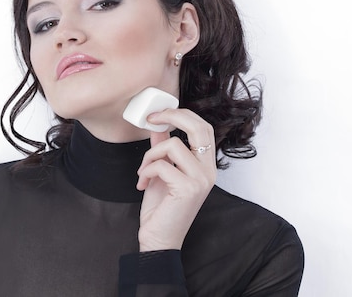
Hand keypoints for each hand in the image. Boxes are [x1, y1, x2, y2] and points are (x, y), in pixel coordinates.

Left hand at [136, 108, 216, 250]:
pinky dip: (146, 171)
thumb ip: (163, 148)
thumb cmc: (161, 208)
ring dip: (149, 156)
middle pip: (198, 127)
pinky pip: (162, 165)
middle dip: (171, 116)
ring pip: (173, 145)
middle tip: (151, 119)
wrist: (159, 239)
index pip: (203, 127)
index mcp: (205, 165)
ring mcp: (201, 180)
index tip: (158, 114)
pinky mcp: (189, 189)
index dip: (181, 114)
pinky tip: (142, 183)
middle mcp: (209, 171)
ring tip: (143, 172)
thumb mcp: (161, 171)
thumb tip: (158, 124)